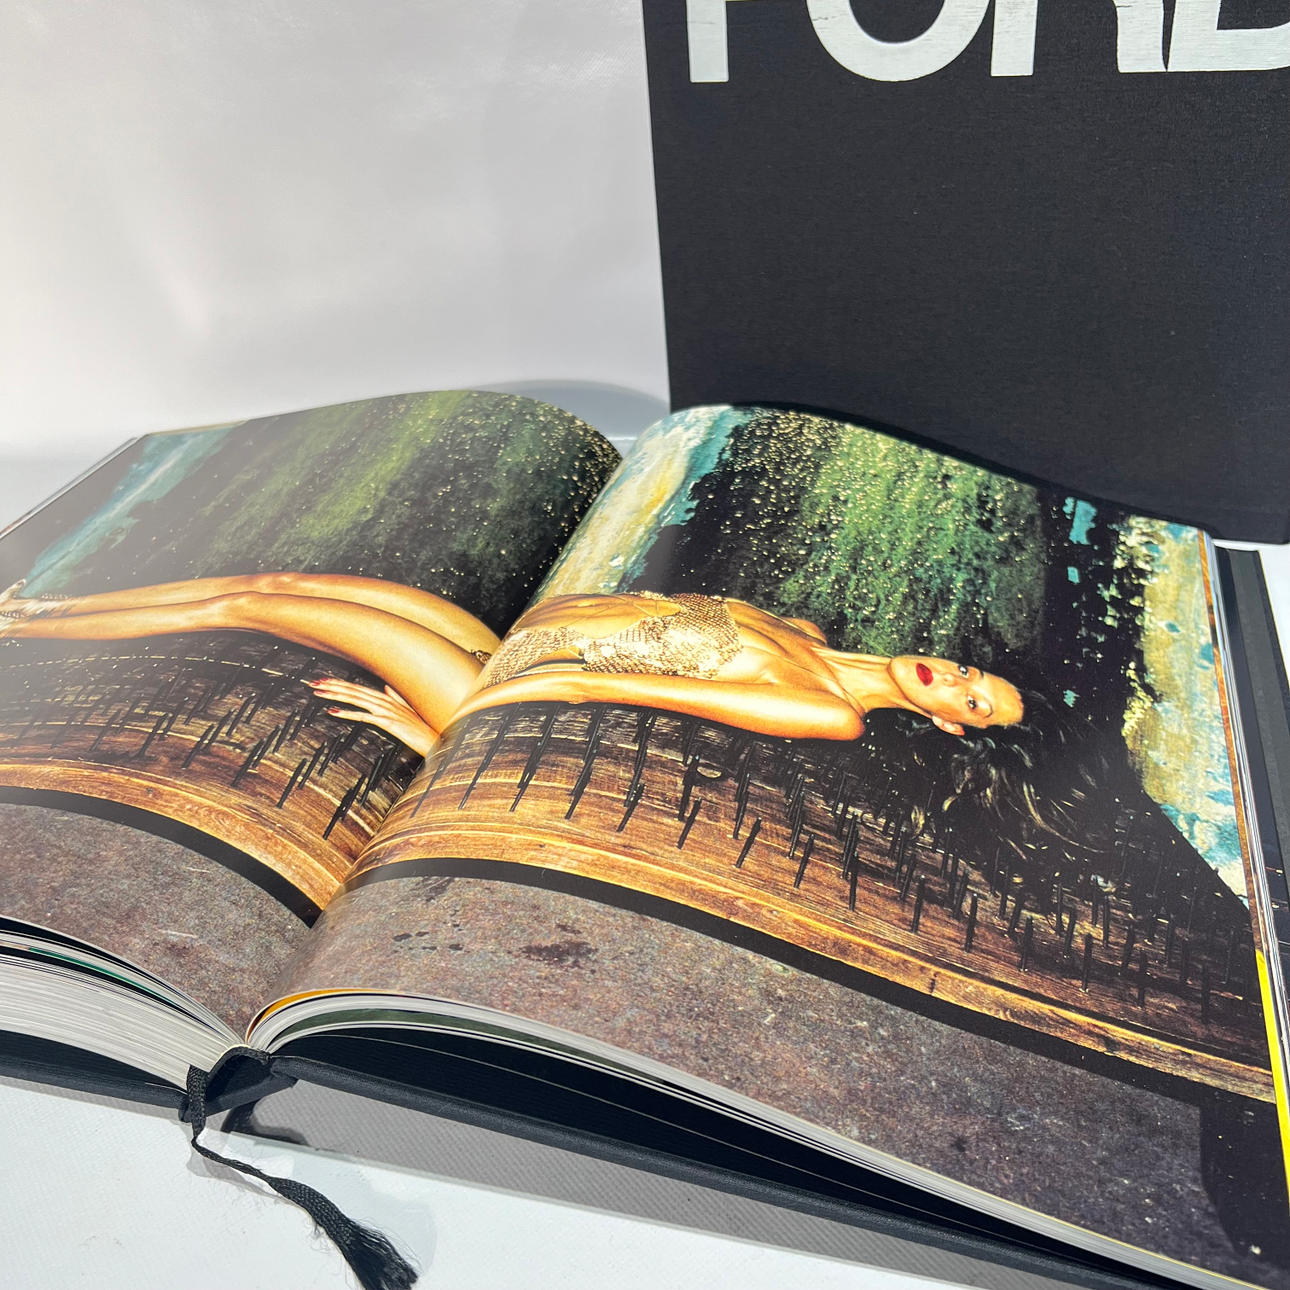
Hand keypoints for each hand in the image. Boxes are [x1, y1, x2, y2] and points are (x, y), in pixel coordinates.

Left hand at [309, 678, 436, 756]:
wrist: (438, 740)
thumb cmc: (424, 728)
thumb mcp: (410, 710)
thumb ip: (397, 697)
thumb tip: (386, 687)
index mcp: (388, 698)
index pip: (359, 688)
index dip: (341, 683)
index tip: (324, 680)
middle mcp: (386, 701)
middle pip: (354, 690)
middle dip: (332, 685)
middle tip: (313, 683)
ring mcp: (387, 711)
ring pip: (356, 699)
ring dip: (335, 695)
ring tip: (318, 692)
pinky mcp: (389, 723)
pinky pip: (364, 716)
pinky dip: (347, 713)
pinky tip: (332, 712)